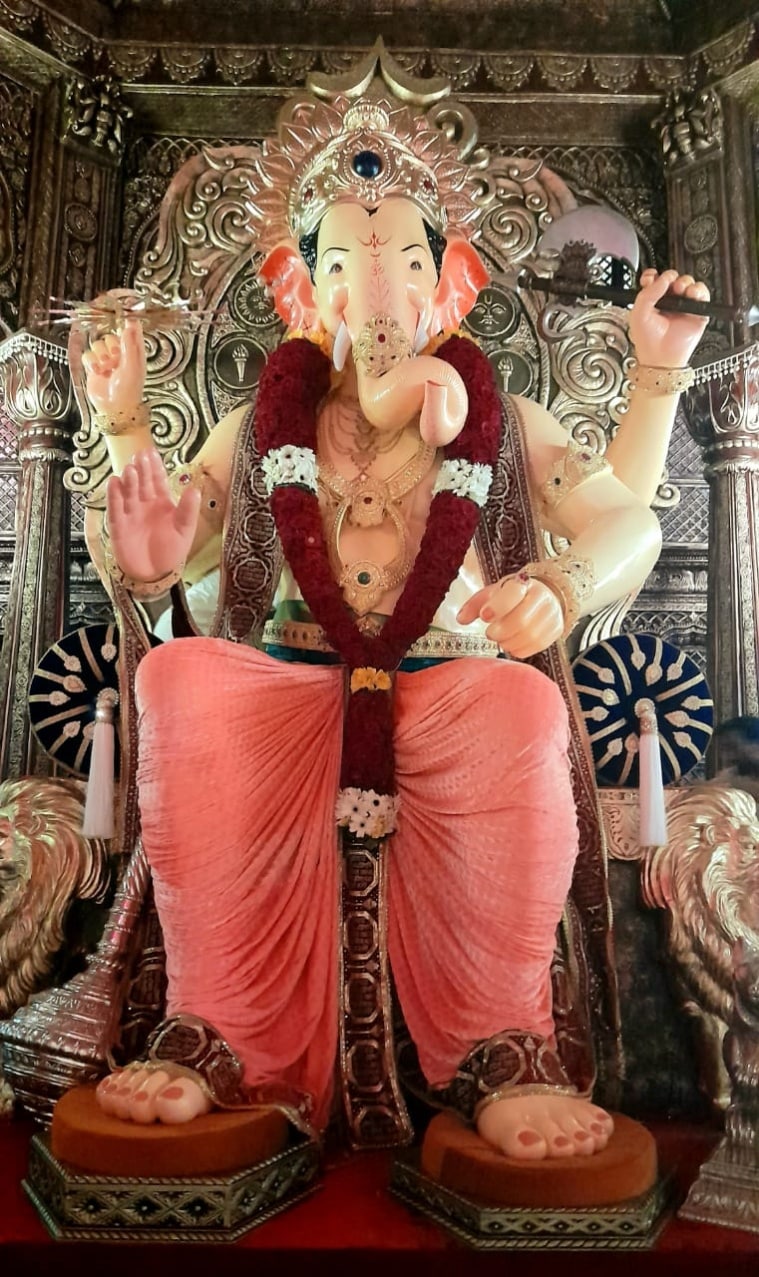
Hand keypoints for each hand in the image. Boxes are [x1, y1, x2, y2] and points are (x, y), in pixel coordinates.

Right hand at [82, 313, 146, 415]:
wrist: (115, 408)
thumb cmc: (129, 390)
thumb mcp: (132, 365)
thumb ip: (130, 343)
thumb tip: (130, 323)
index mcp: (134, 351)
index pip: (130, 329)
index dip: (124, 319)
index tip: (119, 309)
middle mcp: (120, 353)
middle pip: (109, 336)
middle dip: (110, 346)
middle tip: (115, 359)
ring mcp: (106, 359)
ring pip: (97, 344)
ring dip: (101, 357)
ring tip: (107, 369)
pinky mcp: (94, 366)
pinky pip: (88, 354)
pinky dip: (92, 363)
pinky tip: (98, 372)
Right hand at [106, 449, 199, 582]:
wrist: (154, 574)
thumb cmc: (170, 551)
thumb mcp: (185, 530)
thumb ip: (188, 510)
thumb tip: (195, 489)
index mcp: (162, 502)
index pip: (157, 480)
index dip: (155, 467)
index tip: (151, 452)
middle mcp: (144, 504)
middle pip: (142, 483)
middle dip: (141, 470)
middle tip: (139, 456)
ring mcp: (131, 513)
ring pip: (128, 493)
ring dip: (129, 482)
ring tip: (130, 470)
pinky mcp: (119, 526)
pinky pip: (116, 509)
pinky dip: (114, 497)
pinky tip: (113, 483)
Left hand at [457, 574, 563, 657]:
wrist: (546, 595)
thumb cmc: (514, 595)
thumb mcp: (493, 593)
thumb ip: (475, 604)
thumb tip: (460, 618)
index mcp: (523, 583)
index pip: (513, 594)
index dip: (497, 607)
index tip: (484, 616)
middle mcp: (542, 597)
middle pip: (521, 620)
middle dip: (500, 631)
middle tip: (490, 633)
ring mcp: (551, 615)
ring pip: (529, 636)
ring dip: (509, 642)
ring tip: (500, 639)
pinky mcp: (556, 630)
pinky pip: (536, 646)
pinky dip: (519, 649)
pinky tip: (511, 644)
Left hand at [628, 268, 709, 368]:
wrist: (660, 358)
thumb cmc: (647, 341)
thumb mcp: (639, 312)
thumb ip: (648, 292)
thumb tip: (662, 278)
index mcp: (653, 300)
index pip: (655, 280)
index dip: (653, 275)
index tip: (651, 278)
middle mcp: (669, 302)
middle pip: (674, 278)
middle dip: (672, 278)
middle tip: (669, 287)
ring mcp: (683, 306)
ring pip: (689, 283)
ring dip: (685, 282)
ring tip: (680, 291)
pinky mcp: (697, 312)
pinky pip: (703, 294)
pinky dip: (699, 290)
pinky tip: (692, 295)